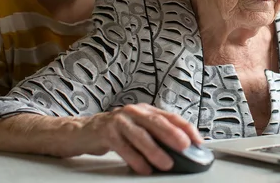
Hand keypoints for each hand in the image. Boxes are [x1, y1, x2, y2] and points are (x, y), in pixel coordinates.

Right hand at [76, 104, 202, 174]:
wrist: (82, 132)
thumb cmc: (115, 131)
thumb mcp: (137, 129)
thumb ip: (155, 136)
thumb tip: (180, 150)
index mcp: (145, 110)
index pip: (170, 116)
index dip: (185, 128)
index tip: (198, 140)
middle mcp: (134, 112)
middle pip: (156, 122)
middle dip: (173, 134)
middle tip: (185, 146)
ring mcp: (119, 121)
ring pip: (140, 135)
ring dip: (155, 150)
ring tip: (167, 163)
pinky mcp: (106, 132)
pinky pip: (123, 147)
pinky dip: (135, 159)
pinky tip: (144, 168)